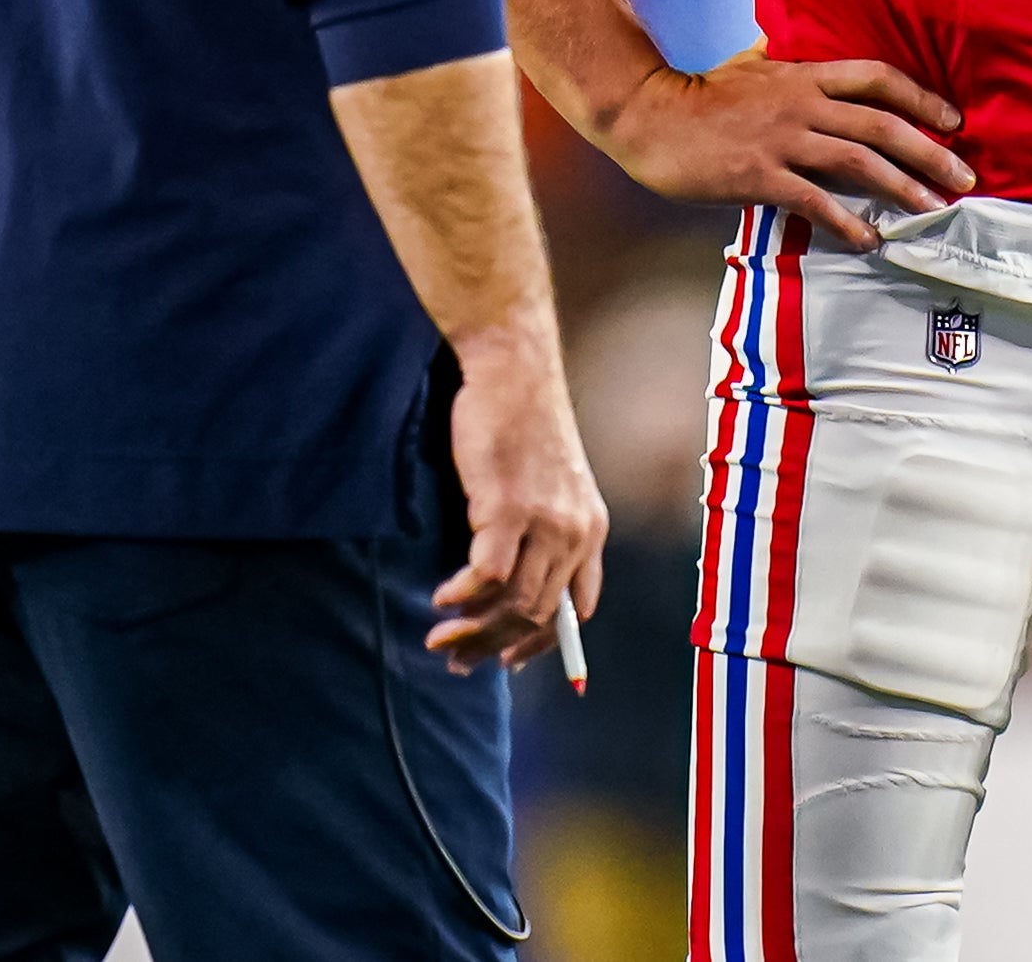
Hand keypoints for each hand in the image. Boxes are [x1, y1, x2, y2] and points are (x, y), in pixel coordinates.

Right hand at [425, 326, 607, 674]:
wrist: (512, 370)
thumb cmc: (521, 421)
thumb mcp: (554, 483)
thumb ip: (547, 531)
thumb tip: (514, 583)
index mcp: (592, 530)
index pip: (574, 612)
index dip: (541, 644)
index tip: (507, 661)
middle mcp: (576, 533)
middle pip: (537, 615)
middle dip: (493, 646)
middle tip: (457, 659)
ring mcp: (545, 523)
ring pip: (513, 604)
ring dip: (472, 630)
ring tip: (439, 637)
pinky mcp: (509, 509)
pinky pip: (487, 576)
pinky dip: (461, 596)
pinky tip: (440, 598)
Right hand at [600, 43, 970, 249]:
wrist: (648, 116)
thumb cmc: (698, 94)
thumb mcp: (747, 64)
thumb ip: (777, 56)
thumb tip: (786, 39)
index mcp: (802, 75)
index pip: (876, 78)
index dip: (921, 97)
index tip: (953, 120)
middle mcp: (800, 103)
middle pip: (881, 124)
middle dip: (930, 152)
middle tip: (964, 178)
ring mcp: (781, 140)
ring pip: (858, 161)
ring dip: (902, 188)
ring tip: (932, 210)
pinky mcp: (759, 175)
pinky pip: (815, 201)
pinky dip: (847, 222)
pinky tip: (870, 240)